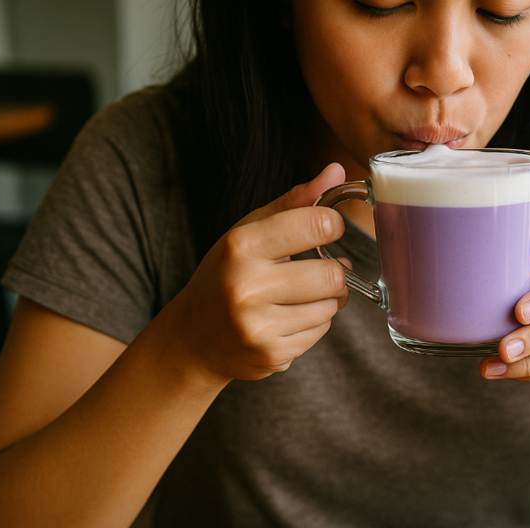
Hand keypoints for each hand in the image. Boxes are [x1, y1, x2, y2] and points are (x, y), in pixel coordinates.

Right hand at [162, 163, 349, 384]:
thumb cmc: (226, 274)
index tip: (329, 228)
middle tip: (322, 270)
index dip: (332, 225)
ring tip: (301, 296)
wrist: (192, 338)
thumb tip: (337, 171)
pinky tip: (289, 318)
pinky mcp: (271, 354)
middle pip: (331, 275)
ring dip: (326, 300)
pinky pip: (320, 332)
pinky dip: (314, 324)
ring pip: (330, 307)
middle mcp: (247, 286)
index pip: (315, 224)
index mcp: (241, 246)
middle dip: (334, 272)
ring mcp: (258, 325)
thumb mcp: (249, 231)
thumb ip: (294, 202)